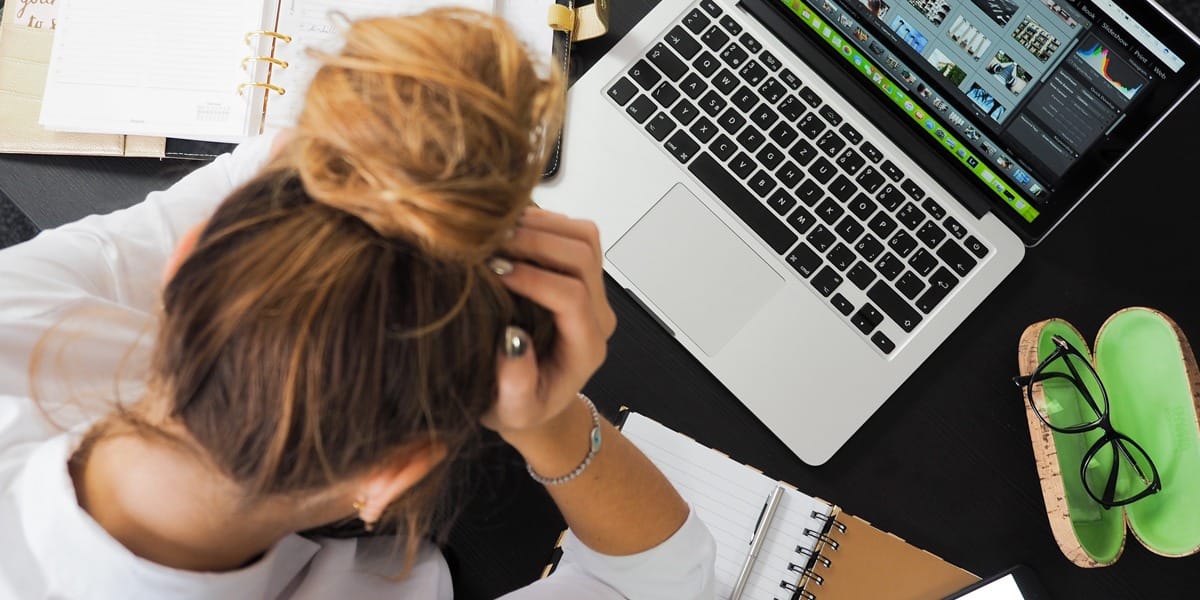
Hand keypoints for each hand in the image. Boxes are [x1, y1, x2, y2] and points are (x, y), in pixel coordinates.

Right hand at [480, 208, 616, 440]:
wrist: (534, 399)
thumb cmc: (521, 407)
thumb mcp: (513, 411)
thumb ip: (516, 385)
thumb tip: (512, 340)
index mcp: (586, 347)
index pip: (572, 296)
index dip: (534, 278)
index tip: (494, 271)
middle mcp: (597, 314)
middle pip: (583, 256)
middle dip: (536, 241)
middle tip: (490, 242)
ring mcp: (593, 290)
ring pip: (584, 236)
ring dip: (540, 225)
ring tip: (496, 231)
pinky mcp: (580, 273)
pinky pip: (573, 232)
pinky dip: (541, 221)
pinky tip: (506, 229)